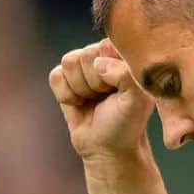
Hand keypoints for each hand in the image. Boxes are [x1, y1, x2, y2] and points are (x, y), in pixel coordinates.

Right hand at [49, 39, 153, 160]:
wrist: (107, 149)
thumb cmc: (127, 123)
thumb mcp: (137, 99)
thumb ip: (125, 74)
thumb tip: (97, 63)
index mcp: (123, 55)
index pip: (106, 45)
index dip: (109, 69)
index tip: (119, 89)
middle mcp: (102, 56)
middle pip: (85, 54)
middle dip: (95, 82)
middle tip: (106, 97)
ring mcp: (82, 67)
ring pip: (69, 62)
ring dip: (81, 88)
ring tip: (94, 100)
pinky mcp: (64, 80)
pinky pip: (56, 76)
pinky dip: (66, 95)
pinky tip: (80, 104)